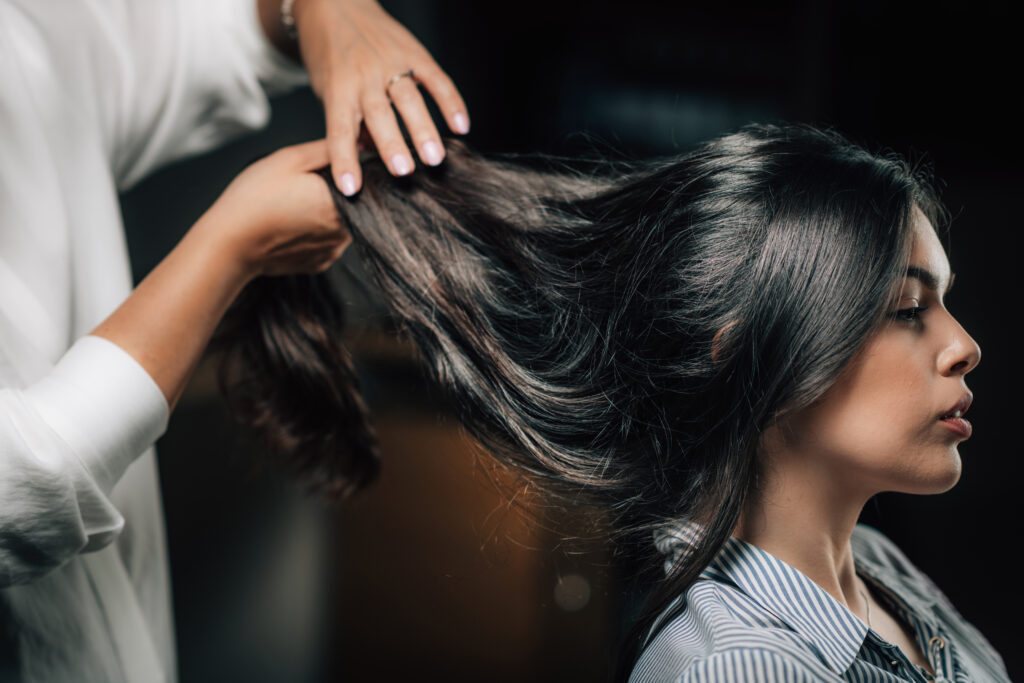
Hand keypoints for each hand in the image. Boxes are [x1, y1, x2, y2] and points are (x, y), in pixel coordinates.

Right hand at [198, 139, 349, 278]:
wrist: (230, 244)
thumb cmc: (255, 198)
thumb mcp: (290, 159)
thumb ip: (327, 150)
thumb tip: (355, 145)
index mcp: (342, 201)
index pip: (363, 181)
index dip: (344, 171)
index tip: (321, 170)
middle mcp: (345, 230)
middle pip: (352, 202)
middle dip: (333, 191)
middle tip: (300, 187)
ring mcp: (334, 249)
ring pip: (340, 222)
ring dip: (324, 212)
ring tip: (293, 205)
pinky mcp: (321, 262)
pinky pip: (326, 241)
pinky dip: (314, 232)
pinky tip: (292, 224)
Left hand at [290, 0, 469, 194]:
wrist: (333, 3)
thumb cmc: (328, 55)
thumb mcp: (328, 89)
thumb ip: (349, 121)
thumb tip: (370, 156)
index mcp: (337, 88)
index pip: (339, 129)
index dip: (345, 160)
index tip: (351, 189)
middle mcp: (364, 75)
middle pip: (379, 114)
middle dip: (392, 144)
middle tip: (404, 172)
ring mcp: (391, 62)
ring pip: (409, 98)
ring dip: (423, 130)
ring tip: (436, 158)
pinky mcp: (414, 52)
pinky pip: (436, 79)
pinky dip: (450, 102)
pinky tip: (462, 126)